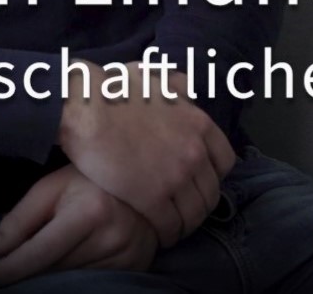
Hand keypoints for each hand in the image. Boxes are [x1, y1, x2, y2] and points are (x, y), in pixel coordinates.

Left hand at [0, 165, 157, 287]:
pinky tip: (72, 261)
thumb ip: (20, 219)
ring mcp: (129, 253)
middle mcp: (112, 235)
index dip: (9, 269)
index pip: (39, 253)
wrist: (143, 178)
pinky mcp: (138, 264)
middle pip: (54, 269)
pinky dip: (78, 274)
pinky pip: (96, 279)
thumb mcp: (52, 187)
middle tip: (11, 267)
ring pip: (74, 278)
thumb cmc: (91, 179)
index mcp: (90, 211)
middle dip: (30, 270)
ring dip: (54, 273)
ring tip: (45, 260)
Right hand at [56, 58, 235, 245]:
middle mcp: (194, 152)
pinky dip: (168, 234)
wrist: (86, 107)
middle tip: (187, 212)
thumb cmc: (113, 89)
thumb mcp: (157, 77)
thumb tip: (184, 86)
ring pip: (194, 213)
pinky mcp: (152, 197)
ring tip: (175, 229)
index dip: (214, 176)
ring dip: (186, 224)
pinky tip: (160, 235)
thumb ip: (176, 84)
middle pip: (211, 191)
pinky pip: (170, 224)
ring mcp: (175, 176)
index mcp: (199, 124)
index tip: (200, 182)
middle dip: (201, 204)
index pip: (225, 162)